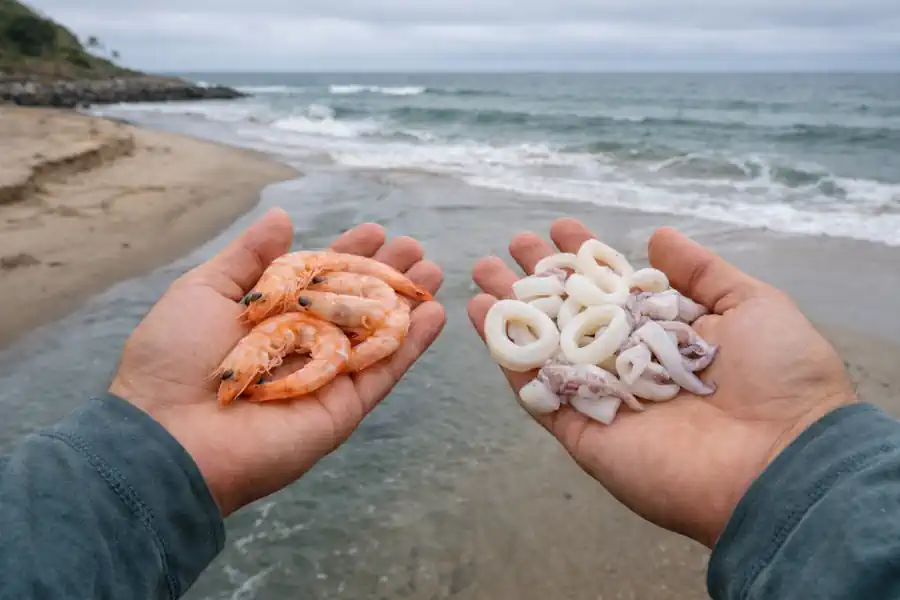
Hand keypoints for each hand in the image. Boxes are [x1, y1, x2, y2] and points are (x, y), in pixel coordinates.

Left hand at [110, 208, 444, 516]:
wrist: (168, 432)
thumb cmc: (174, 358)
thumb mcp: (204, 290)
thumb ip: (248, 257)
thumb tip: (282, 217)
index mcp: (270, 317)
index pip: (318, 278)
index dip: (347, 253)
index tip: (374, 229)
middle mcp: (302, 345)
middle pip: (354, 304)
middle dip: (385, 274)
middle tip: (415, 247)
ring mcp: (325, 377)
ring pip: (377, 335)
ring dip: (408, 304)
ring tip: (434, 273)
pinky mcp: (343, 408)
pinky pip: (384, 371)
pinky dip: (412, 344)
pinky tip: (433, 314)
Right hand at [467, 218, 855, 547]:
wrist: (781, 461)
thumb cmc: (780, 378)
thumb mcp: (753, 305)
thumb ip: (703, 272)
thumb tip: (659, 236)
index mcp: (669, 333)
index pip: (617, 288)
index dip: (588, 257)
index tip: (561, 227)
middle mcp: (632, 362)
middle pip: (575, 314)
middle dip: (542, 278)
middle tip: (512, 245)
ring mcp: (603, 396)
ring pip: (546, 347)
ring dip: (511, 310)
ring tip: (481, 272)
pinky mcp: (581, 431)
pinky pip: (535, 390)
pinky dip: (506, 355)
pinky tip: (480, 314)